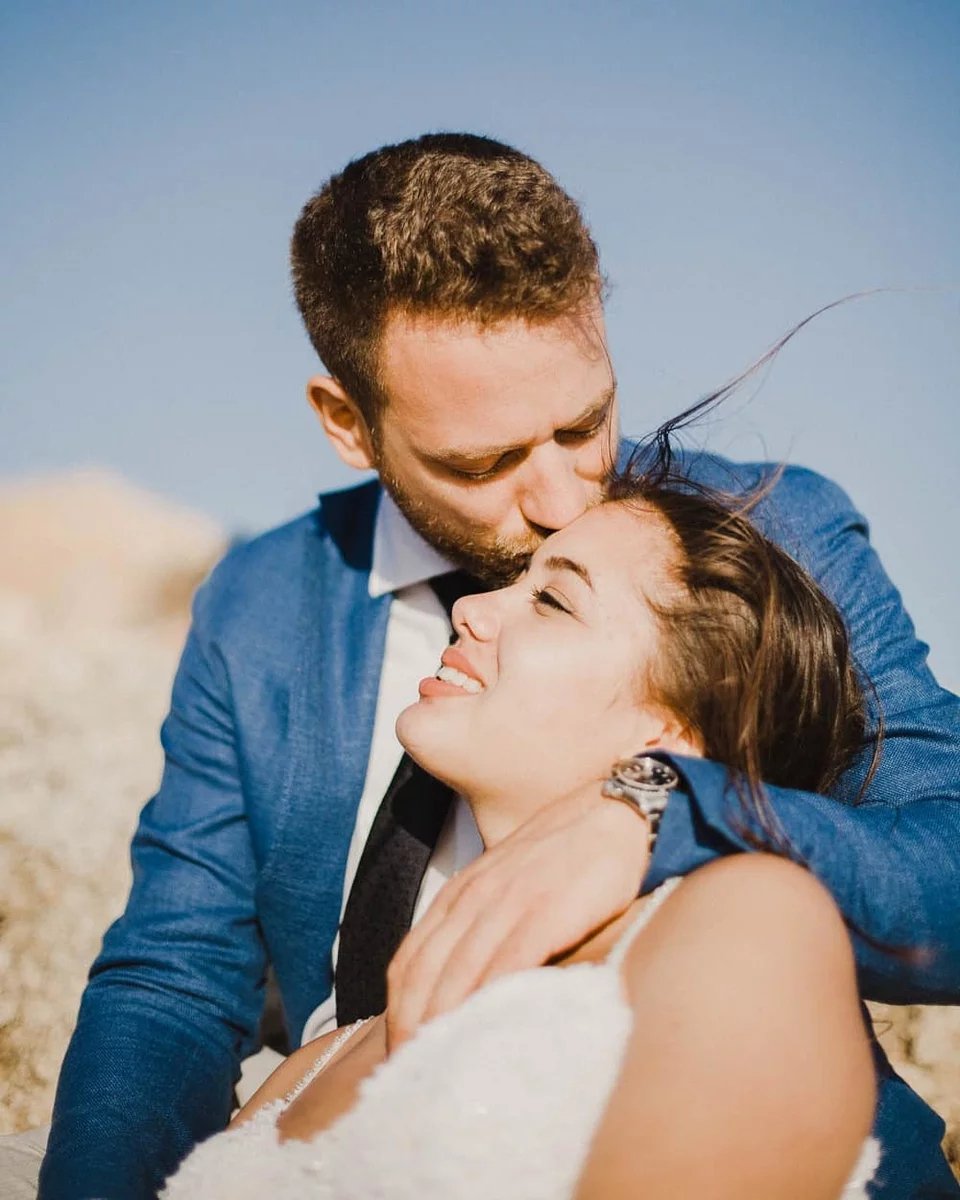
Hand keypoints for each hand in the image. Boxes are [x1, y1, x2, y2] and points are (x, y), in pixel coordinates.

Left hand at [385, 788, 649, 1050]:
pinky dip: (488, 999)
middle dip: (410, 1026)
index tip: (397, 1051)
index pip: (409, 959)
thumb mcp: (509, 879)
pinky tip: (484, 1032)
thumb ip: (486, 919)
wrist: (615, 811)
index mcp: (461, 891)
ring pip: (457, 971)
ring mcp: (509, 901)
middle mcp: (475, 895)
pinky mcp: (547, 910)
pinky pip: (507, 962)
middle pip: (424, 972)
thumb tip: (470, 974)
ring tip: (438, 1068)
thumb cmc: (566, 852)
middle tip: (408, 1074)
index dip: (397, 1010)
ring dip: (442, 1023)